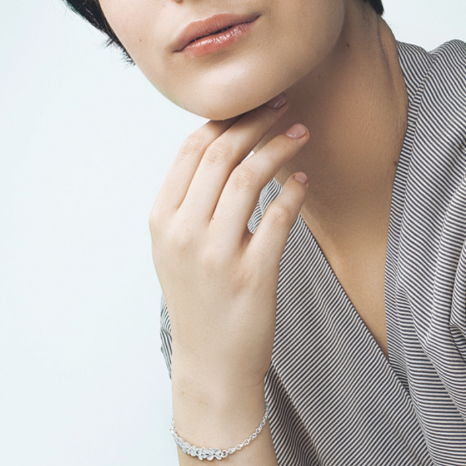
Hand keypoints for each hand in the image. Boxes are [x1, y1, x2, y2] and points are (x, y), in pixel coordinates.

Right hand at [149, 94, 309, 395]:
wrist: (210, 362)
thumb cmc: (196, 298)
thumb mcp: (173, 247)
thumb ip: (188, 200)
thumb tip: (221, 145)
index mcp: (161, 219)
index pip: (192, 149)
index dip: (227, 118)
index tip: (254, 103)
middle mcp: (183, 233)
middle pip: (222, 154)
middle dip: (257, 121)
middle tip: (283, 107)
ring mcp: (216, 254)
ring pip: (250, 177)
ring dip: (279, 146)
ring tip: (301, 133)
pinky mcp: (252, 275)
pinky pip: (279, 216)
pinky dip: (294, 190)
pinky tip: (303, 178)